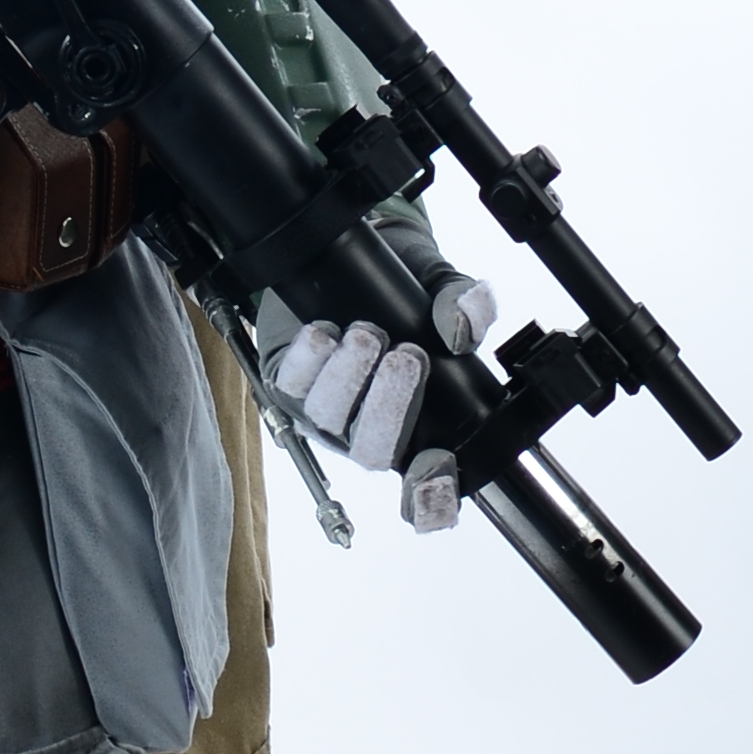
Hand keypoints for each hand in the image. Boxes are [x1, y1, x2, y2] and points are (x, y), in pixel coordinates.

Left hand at [269, 264, 495, 536]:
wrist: (342, 256)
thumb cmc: (398, 286)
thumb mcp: (440, 286)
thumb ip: (468, 305)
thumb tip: (464, 328)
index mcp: (416, 424)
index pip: (427, 484)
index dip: (433, 497)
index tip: (439, 469)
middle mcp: (366, 428)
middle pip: (374, 452)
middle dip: (391, 408)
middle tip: (408, 357)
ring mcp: (322, 410)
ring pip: (328, 418)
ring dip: (349, 377)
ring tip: (368, 334)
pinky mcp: (284, 384)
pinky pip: (289, 387)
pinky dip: (309, 360)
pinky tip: (326, 332)